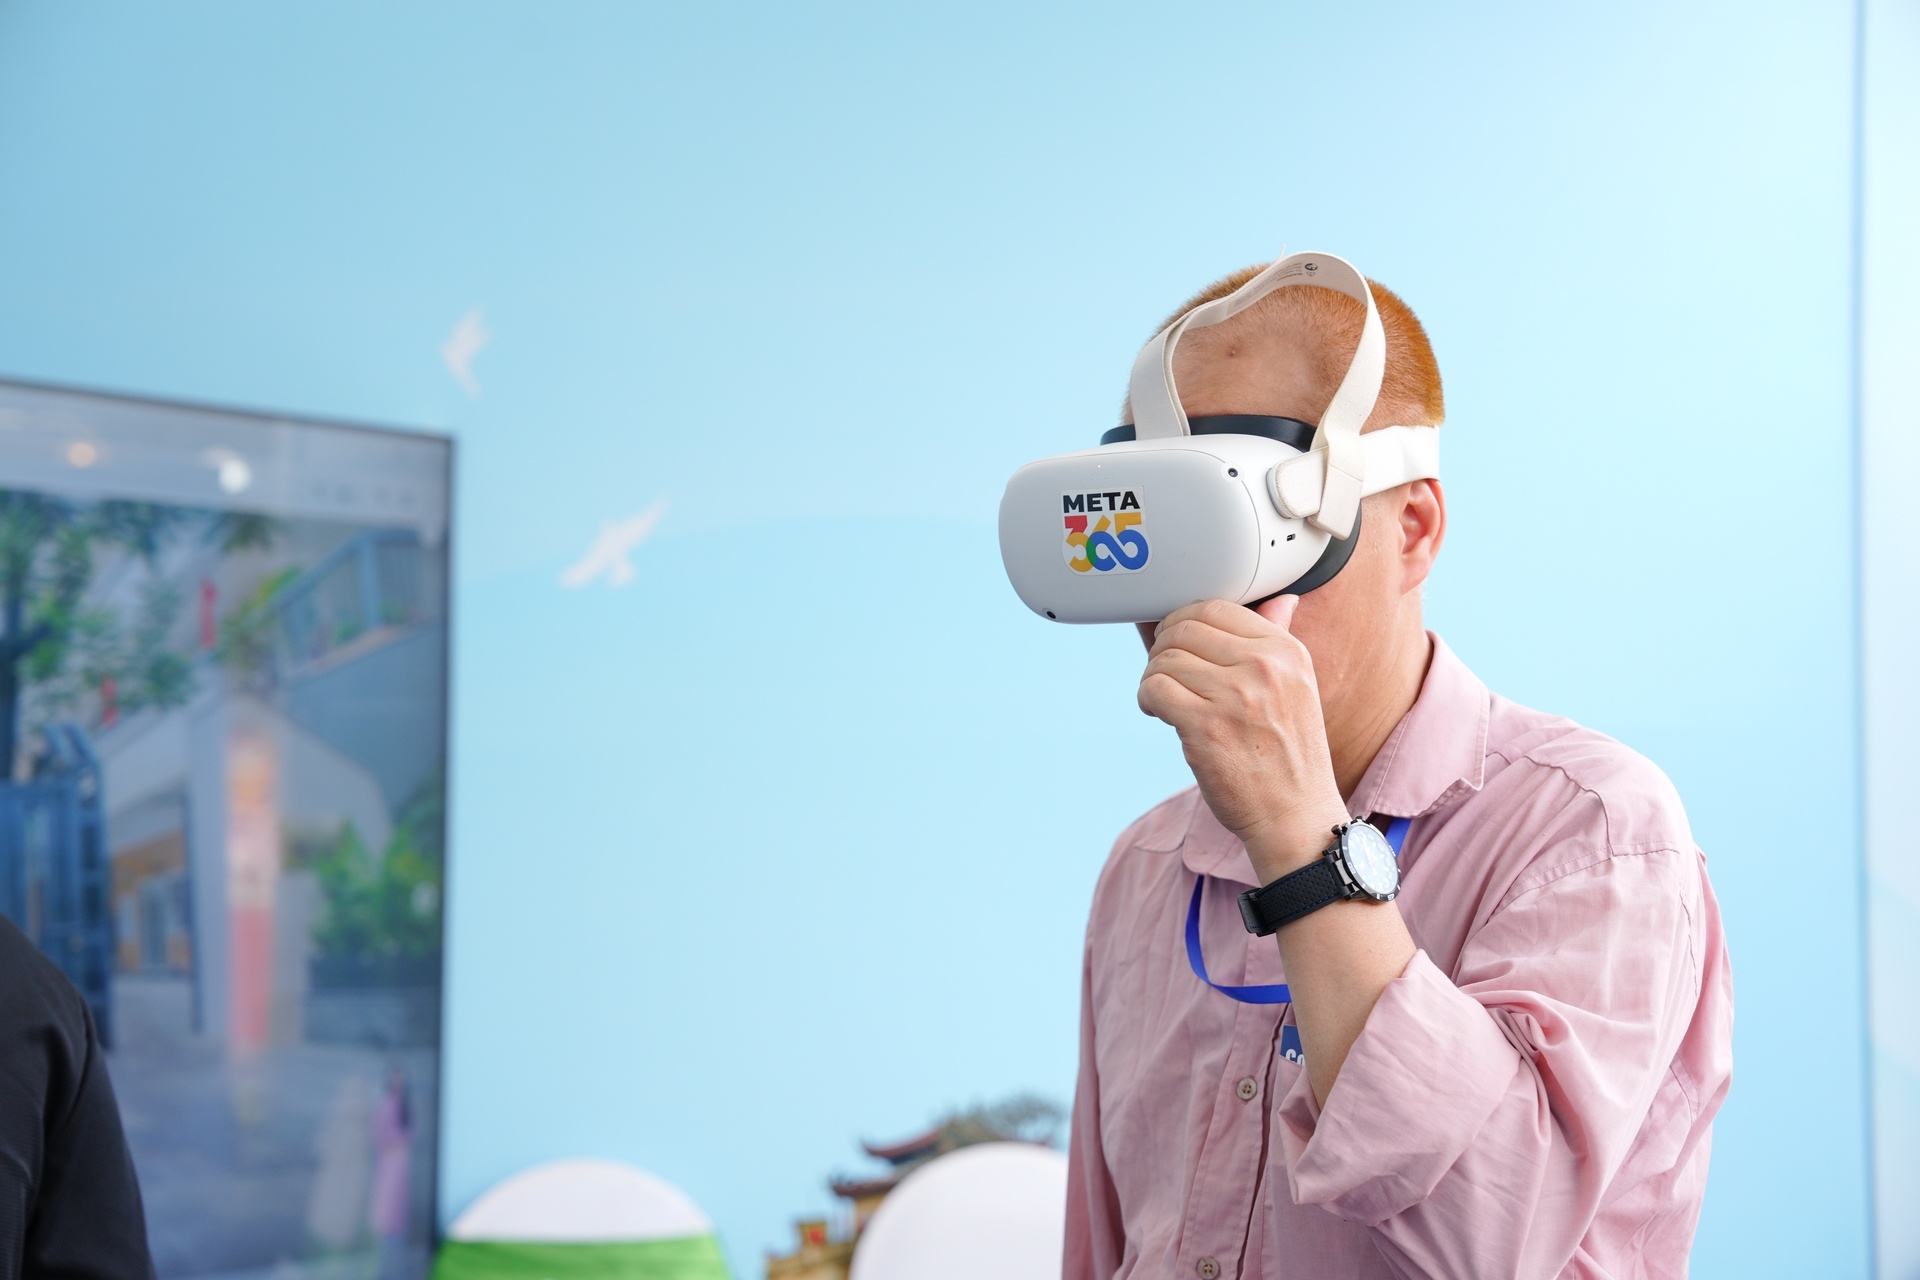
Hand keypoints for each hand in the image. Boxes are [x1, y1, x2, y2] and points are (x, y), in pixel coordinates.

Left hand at [1137, 597, 1349, 880]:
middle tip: (1165, 674)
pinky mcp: (1206, 727)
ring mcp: (1234, 696)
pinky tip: (1159, 714)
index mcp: (1285, 651)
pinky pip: (1154, 689)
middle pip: (1184, 629)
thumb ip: (1280, 639)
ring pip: (1164, 659)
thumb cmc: (1289, 755)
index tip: (1179, 645)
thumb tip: (1280, 599)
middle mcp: (1264, 667)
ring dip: (1153, 678)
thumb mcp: (1298, 687)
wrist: (1296, 817)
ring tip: (1165, 699)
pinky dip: (1147, 699)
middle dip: (1163, 649)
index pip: (1215, 608)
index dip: (1184, 623)